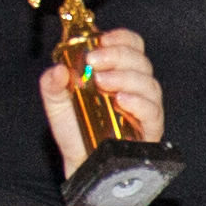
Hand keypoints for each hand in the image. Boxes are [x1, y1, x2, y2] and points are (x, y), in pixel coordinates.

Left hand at [40, 28, 160, 179]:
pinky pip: (153, 111)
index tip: (102, 40)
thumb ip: (52, 86)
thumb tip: (57, 69)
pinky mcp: (150, 130)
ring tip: (102, 82)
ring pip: (149, 83)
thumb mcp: (57, 106)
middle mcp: (135, 87)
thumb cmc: (76, 134)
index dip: (121, 38)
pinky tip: (121, 100)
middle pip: (140, 60)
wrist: (82, 167)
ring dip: (126, 77)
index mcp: (117, 73)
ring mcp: (145, 108)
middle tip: (94, 62)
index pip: (131, 46)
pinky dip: (139, 102)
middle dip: (118, 56)